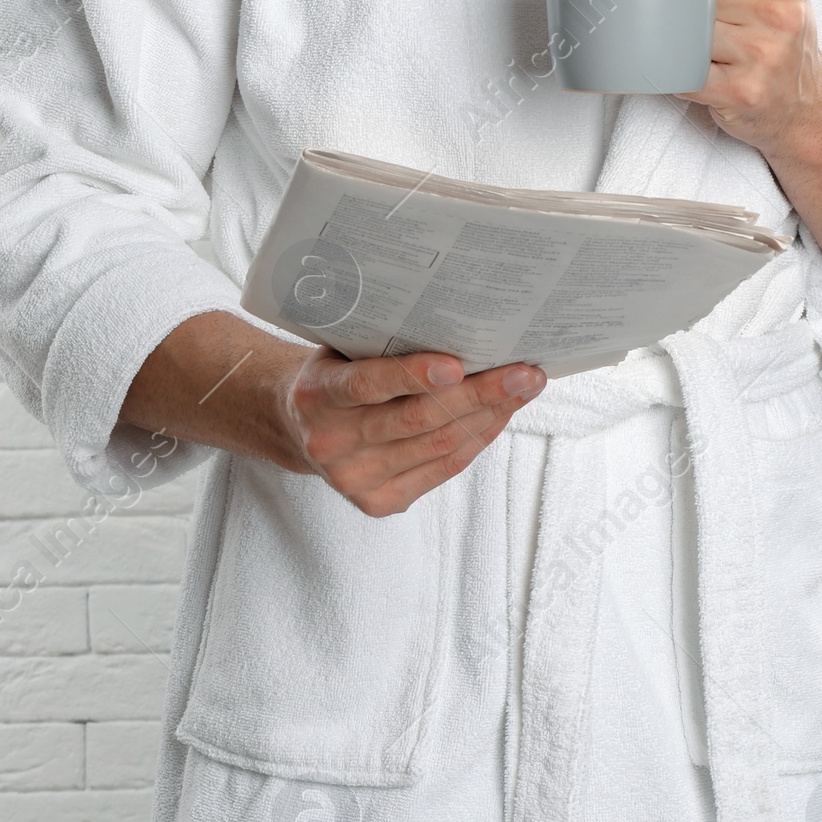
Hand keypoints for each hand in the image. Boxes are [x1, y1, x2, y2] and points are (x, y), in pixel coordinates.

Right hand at [277, 346, 545, 515]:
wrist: (296, 426)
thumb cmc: (334, 372)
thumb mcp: (340, 348)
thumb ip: (382, 342)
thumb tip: (459, 319)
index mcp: (316, 395)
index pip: (366, 385)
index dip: (412, 375)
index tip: (457, 364)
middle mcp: (331, 443)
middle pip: (418, 420)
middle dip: (479, 394)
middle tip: (525, 373)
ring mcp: (355, 479)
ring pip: (438, 445)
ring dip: (490, 415)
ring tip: (525, 388)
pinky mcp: (379, 502)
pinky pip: (443, 467)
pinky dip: (477, 438)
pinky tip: (500, 414)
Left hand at [678, 0, 821, 159]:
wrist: (806, 100)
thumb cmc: (776, 30)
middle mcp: (777, 11)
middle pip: (690, 0)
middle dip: (675, 13)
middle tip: (672, 19)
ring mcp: (763, 53)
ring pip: (684, 37)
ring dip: (674, 45)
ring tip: (690, 48)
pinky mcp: (744, 91)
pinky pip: (684, 76)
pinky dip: (674, 76)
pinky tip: (686, 73)